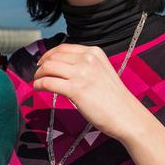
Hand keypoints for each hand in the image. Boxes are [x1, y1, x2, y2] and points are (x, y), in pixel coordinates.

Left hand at [33, 44, 153, 141]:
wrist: (128, 116)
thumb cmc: (114, 99)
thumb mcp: (101, 72)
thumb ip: (84, 65)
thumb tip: (60, 65)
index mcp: (94, 53)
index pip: (63, 48)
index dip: (48, 55)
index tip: (42, 62)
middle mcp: (87, 60)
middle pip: (53, 57)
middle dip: (41, 66)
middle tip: (37, 74)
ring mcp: (81, 74)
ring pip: (48, 68)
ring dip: (38, 75)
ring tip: (37, 82)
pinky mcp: (75, 89)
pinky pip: (48, 83)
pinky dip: (38, 85)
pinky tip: (38, 89)